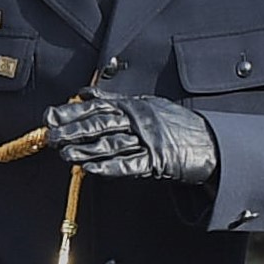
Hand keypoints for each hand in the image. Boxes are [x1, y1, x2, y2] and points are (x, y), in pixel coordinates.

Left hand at [43, 89, 220, 187]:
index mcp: (134, 105)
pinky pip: (130, 164)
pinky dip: (110, 167)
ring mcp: (149, 139)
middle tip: (51, 137)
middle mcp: (139, 119)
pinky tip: (92, 169)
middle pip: (100, 123)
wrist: (213, 141)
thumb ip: (115, 100)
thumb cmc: (178, 124)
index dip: (72, 111)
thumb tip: (85, 93)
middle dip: (73, 130)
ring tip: (65, 154)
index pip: (97, 106)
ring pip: (112, 143)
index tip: (51, 116)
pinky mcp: (158, 160)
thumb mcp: (146, 104)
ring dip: (86, 149)